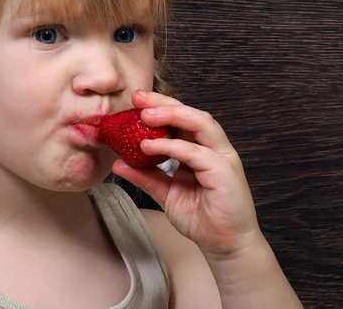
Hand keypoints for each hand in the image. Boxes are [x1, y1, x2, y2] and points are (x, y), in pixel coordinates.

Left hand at [113, 90, 261, 256]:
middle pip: (191, 114)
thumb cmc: (200, 217)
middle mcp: (213, 148)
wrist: (223, 245)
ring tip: (145, 115)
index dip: (160, 106)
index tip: (136, 100)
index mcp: (200, 148)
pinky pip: (196, 153)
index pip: (181, 118)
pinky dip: (172, 146)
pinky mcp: (225, 173)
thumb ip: (145, 176)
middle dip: (164, 102)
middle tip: (138, 97)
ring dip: (172, 115)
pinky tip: (150, 146)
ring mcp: (222, 158)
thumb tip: (118, 163)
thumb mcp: (165, 192)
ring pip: (200, 123)